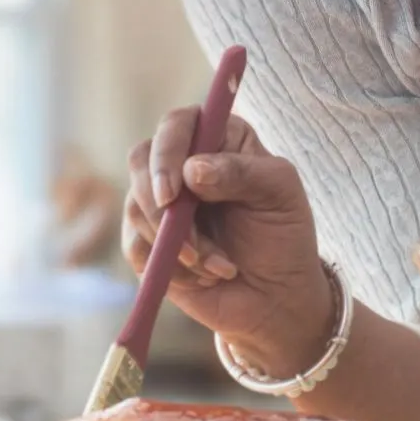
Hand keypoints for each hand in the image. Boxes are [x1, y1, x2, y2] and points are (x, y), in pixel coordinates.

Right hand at [123, 107, 338, 374]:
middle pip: (141, 160)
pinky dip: (172, 268)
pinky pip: (136, 247)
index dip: (167, 153)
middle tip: (189, 245)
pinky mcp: (146, 241)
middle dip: (160, 206)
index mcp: (217, 138)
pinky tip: (206, 277)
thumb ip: (242, 173)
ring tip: (221, 266)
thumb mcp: (279, 196)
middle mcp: (182, 164)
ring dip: (179, 245)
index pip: (177, 124)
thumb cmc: (283, 236)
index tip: (173, 192)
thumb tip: (192, 169)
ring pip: (136, 208)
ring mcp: (159, 202)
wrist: (275, 296)